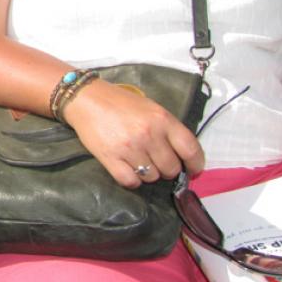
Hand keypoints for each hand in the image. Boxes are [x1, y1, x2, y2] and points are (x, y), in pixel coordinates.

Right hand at [62, 81, 204, 187]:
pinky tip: (127, 168)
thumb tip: (181, 156)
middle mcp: (149, 134)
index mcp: (162, 119)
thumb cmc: (120, 103)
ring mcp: (130, 147)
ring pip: (151, 177)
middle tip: (156, 162)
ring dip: (147, 173)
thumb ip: (167, 129)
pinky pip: (130, 181)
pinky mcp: (111, 158)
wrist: (86, 99)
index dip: (196, 165)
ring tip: (137, 160)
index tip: (193, 170)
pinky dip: (131, 180)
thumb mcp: (150, 109)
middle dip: (167, 169)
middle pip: (171, 168)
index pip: (191, 149)